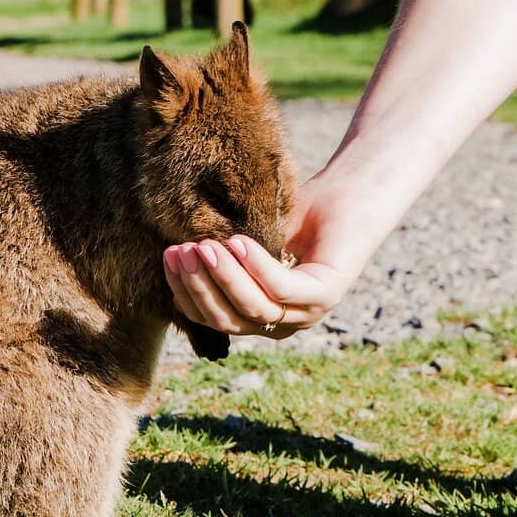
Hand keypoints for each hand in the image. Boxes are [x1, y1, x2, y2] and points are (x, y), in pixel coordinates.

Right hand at [163, 172, 374, 338]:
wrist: (349, 194)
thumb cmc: (296, 214)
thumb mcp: (249, 238)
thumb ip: (220, 256)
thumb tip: (176, 258)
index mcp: (259, 314)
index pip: (212, 317)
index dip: (185, 292)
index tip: (167, 258)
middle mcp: (282, 322)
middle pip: (227, 319)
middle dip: (198, 287)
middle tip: (179, 252)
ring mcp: (306, 312)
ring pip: (253, 308)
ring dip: (223, 278)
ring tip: (204, 246)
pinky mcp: (326, 294)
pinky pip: (282, 290)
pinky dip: (256, 267)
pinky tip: (238, 242)